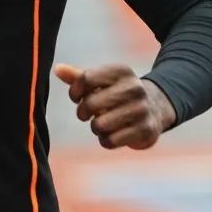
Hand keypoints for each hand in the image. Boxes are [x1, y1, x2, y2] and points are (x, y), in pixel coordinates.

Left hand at [54, 63, 175, 150]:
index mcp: (121, 71)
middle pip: (90, 104)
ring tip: (104, 122)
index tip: (77, 97)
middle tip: (89, 113)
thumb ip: (78, 77)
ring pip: (99, 125)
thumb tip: (57, 69)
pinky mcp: (145, 130)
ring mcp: (141, 109)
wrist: (155, 108)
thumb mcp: (101, 81)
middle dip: (83, 112)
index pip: (86, 79)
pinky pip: (109, 141)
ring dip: (96, 127)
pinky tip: (113, 133)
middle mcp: (134, 88)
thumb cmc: (117, 94)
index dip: (75, 92)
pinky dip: (105, 140)